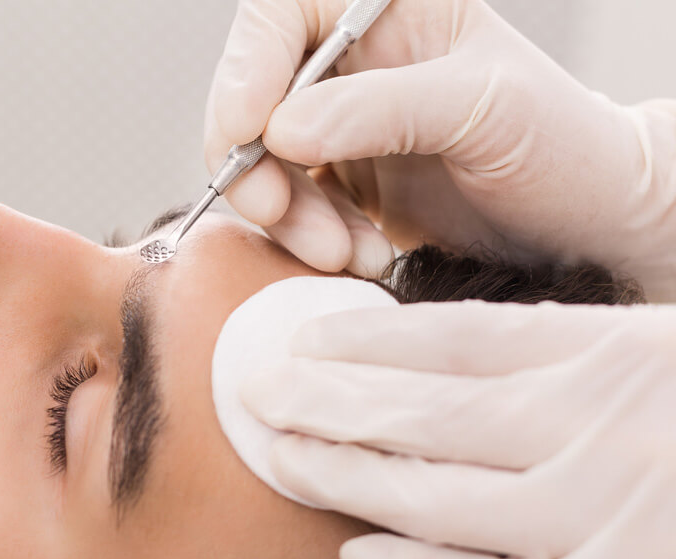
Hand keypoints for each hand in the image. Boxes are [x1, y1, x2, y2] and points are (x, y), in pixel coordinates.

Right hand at [205, 0, 675, 299]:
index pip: (283, 15)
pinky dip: (313, 240)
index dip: (247, 68)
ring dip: (289, 217)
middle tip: (276, 212)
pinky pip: (293, 210)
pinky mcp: (343, 183)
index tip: (247, 131)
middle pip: (255, 96)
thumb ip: (382, 108)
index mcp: (387, 9)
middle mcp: (355, 61)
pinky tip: (362, 257)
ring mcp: (344, 124)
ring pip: (264, 163)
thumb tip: (280, 128)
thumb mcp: (482, 107)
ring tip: (343, 254)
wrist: (587, 221)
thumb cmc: (560, 143)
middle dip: (256, 164)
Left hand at [241, 300, 675, 558]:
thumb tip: (444, 348)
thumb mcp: (668, 357)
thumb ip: (576, 352)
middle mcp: (591, 433)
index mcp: (614, 356)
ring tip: (280, 456)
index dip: (364, 337)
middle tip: (252, 390)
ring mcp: (592, 524)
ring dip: (342, 475)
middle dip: (324, 400)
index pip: (456, 337)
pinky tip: (355, 549)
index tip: (298, 335)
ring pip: (428, 495)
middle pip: (421, 410)